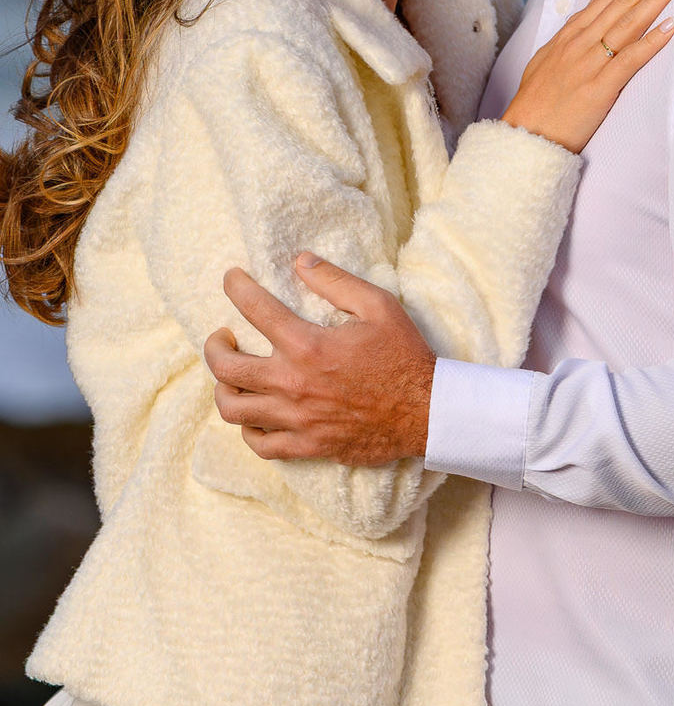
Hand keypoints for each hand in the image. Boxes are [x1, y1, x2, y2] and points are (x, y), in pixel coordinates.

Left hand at [204, 254, 435, 463]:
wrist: (426, 412)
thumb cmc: (404, 356)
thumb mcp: (378, 306)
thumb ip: (335, 282)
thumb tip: (300, 261)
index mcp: (308, 345)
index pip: (254, 309)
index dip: (236, 287)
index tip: (231, 279)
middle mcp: (293, 383)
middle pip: (226, 367)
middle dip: (214, 346)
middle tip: (223, 337)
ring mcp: (297, 419)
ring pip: (233, 408)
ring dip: (223, 388)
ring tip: (232, 376)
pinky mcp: (307, 445)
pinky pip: (260, 444)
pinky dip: (248, 428)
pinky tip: (255, 413)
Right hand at [502, 0, 673, 152]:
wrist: (526, 134)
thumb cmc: (538, 101)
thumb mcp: (549, 58)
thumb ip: (571, 34)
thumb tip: (589, 11)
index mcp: (571, 33)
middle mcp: (581, 41)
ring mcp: (589, 62)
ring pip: (629, 21)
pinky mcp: (599, 87)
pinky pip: (629, 59)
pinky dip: (652, 40)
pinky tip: (672, 24)